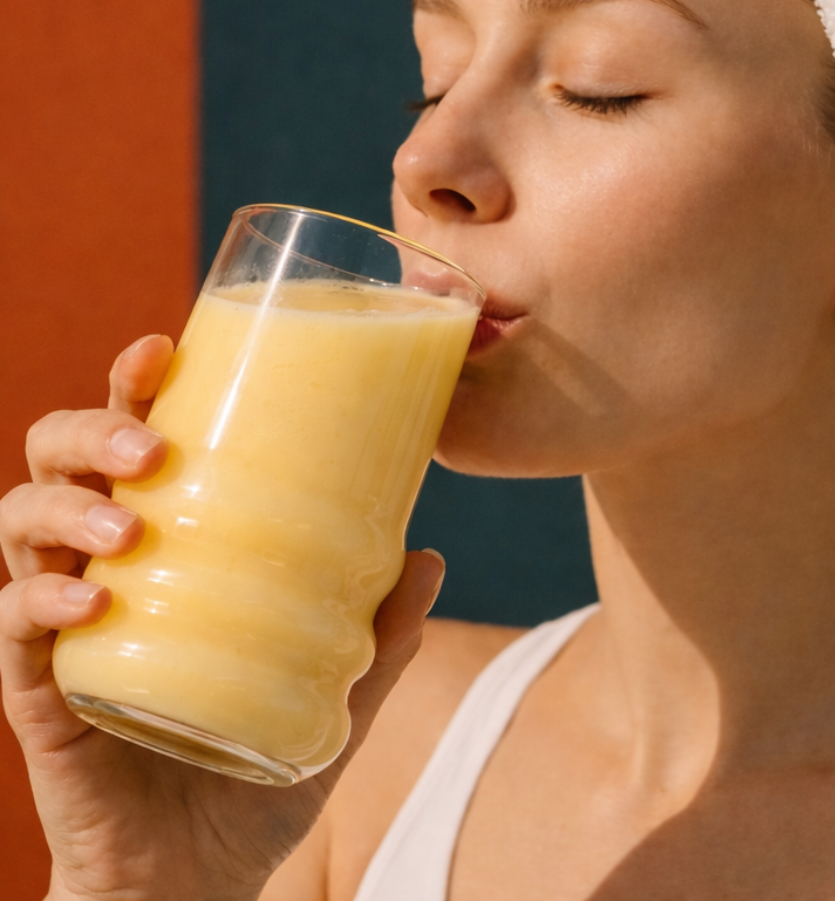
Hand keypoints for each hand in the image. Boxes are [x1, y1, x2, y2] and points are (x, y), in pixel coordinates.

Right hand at [0, 335, 444, 900]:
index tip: (163, 346)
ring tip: (127, 521)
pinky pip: (13, 631)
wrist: (202, 878)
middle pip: (56, 462)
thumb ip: (382, 631)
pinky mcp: (40, 693)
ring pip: (19, 527)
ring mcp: (63, 629)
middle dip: (88, 430)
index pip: (131, 443)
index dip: (132, 385)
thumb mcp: (339, 691)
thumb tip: (433, 554)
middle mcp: (104, 570)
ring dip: (64, 509)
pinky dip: (40, 605)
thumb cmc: (258, 765)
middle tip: (146, 442)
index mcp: (166, 545)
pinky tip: (84, 603)